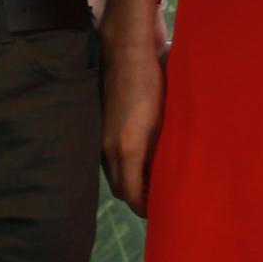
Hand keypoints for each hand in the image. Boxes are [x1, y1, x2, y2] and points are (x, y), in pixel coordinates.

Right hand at [100, 44, 165, 216]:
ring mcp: (99, 136)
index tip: (159, 210)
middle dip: (135, 196)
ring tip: (147, 176)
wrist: (126, 51)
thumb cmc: (152, 84)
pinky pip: (106, 156)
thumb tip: (165, 176)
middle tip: (156, 196)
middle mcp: (108, 148)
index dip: (145, 207)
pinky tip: (135, 154)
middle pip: (119, 188)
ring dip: (126, 179)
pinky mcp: (97, 124)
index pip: (131, 195)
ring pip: (111, 172)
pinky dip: (119, 163)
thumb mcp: (164, 121)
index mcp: (126, 150)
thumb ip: (161, 153)